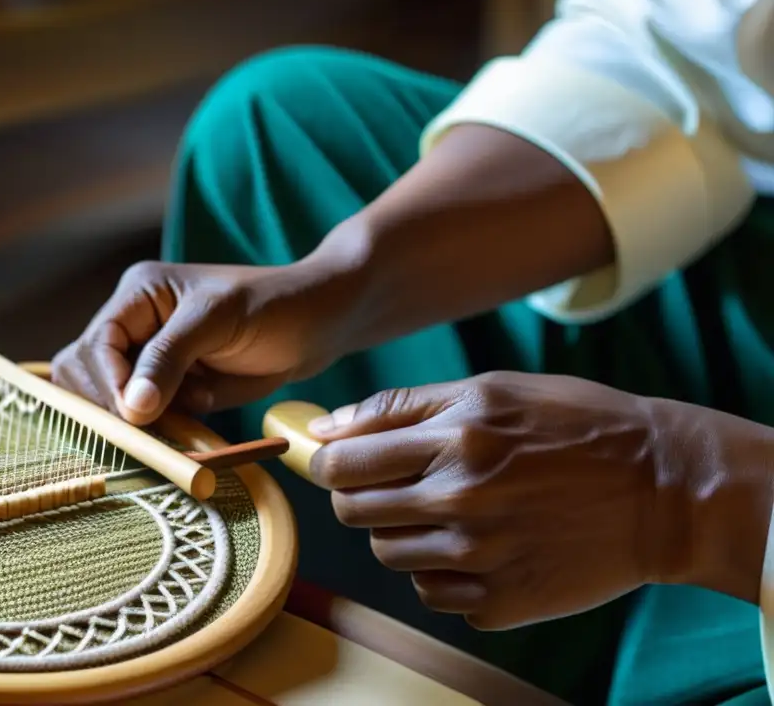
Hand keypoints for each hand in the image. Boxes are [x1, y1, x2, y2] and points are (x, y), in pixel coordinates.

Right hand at [52, 259, 351, 423]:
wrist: (319, 327)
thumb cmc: (274, 305)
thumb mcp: (218, 319)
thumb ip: (169, 358)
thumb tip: (131, 407)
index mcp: (138, 295)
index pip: (94, 346)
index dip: (107, 383)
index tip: (134, 415)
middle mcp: (135, 327)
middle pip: (87, 376)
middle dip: (114, 406)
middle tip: (152, 428)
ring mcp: (151, 362)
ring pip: (112, 404)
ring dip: (139, 420)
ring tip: (187, 413)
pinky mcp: (172, 392)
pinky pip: (147, 421)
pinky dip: (162, 430)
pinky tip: (197, 418)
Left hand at [307, 372, 773, 629]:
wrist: (663, 489)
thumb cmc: (576, 424)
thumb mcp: (492, 389)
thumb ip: (401, 408)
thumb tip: (326, 428)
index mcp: (456, 439)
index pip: (344, 464)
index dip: (328, 462)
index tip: (334, 460)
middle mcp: (462, 501)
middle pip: (355, 511)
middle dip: (357, 494)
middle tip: (390, 483)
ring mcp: (481, 557)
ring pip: (387, 553)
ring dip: (399, 530)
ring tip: (443, 509)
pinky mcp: (501, 601)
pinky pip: (432, 591)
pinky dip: (440, 568)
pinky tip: (476, 543)